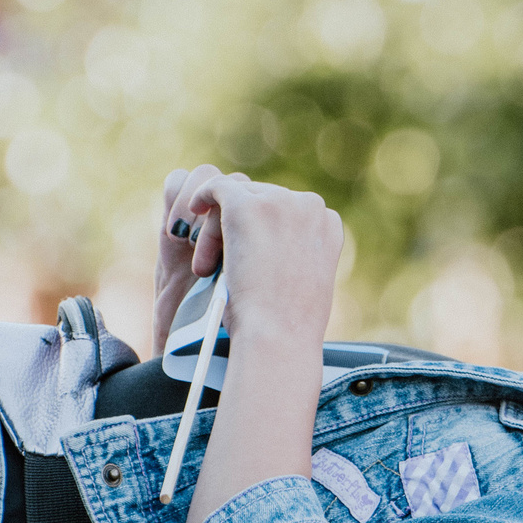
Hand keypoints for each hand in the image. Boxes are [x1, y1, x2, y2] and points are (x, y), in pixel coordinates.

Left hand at [171, 172, 342, 355]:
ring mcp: (278, 201)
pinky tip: (193, 211)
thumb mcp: (304, 282)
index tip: (248, 260)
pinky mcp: (245, 205)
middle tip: (217, 270)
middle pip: (262, 199)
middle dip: (238, 230)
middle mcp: (309, 206)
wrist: (278, 335)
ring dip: (219, 228)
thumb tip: (271, 248)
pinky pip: (217, 188)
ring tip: (208, 267)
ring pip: (238, 198)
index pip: (290, 211)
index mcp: (329, 224)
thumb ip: (295, 254)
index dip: (265, 232)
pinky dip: (203, 197)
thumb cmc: (287, 325)